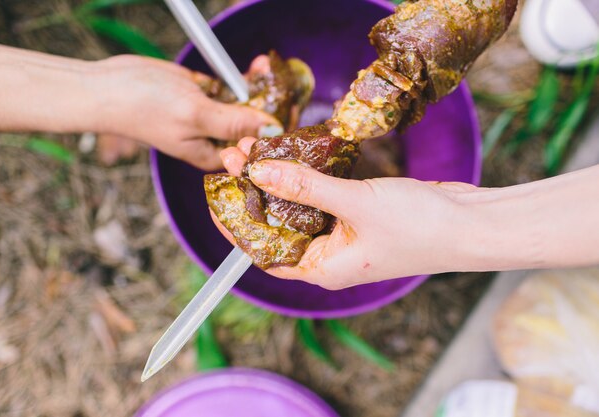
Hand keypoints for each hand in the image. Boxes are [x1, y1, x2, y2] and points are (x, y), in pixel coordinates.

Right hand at [0, 40, 277, 169]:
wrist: (106, 86)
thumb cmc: (144, 108)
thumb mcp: (195, 115)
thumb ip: (234, 122)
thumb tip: (273, 130)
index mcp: (215, 153)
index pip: (256, 149)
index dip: (278, 135)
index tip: (296, 113)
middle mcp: (216, 137)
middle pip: (255, 126)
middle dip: (273, 106)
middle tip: (291, 87)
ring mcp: (210, 114)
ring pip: (245, 103)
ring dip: (261, 88)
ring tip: (274, 70)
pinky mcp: (203, 93)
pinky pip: (231, 87)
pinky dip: (244, 78)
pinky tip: (259, 66)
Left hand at [214, 138, 476, 289]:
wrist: (471, 223)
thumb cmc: (420, 227)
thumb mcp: (356, 204)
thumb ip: (306, 186)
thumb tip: (258, 171)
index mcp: (322, 269)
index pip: (263, 252)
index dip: (236, 226)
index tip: (218, 194)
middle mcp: (328, 256)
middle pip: (279, 226)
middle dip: (257, 194)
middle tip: (237, 158)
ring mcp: (344, 236)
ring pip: (300, 209)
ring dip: (281, 182)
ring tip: (257, 150)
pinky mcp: (358, 215)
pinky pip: (322, 197)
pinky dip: (307, 179)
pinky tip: (293, 156)